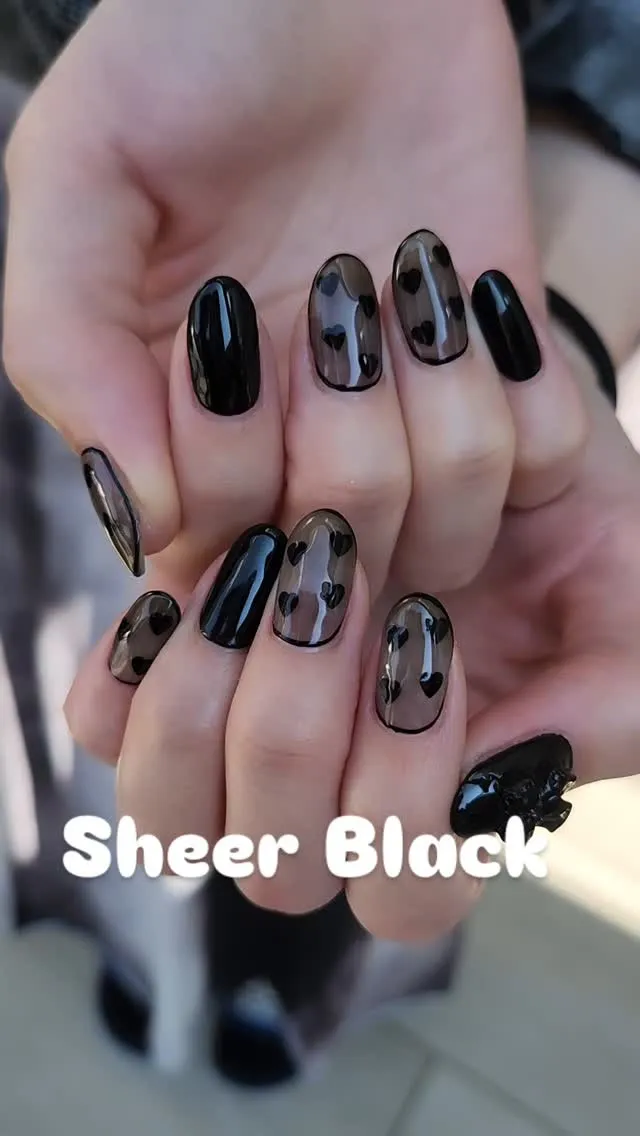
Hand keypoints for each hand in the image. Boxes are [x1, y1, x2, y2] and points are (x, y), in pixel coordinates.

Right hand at [4, 0, 583, 600]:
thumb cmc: (190, 53)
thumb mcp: (79, 176)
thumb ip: (64, 347)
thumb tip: (142, 516)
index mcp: (178, 427)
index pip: (213, 552)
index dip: (230, 464)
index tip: (225, 320)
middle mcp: (294, 448)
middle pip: (340, 556)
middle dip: (344, 437)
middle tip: (328, 300)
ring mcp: (407, 422)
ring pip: (452, 526)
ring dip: (437, 405)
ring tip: (402, 292)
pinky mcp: (502, 375)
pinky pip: (543, 459)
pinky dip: (519, 385)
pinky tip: (472, 304)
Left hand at [65, 335, 639, 939]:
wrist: (472, 417)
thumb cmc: (562, 524)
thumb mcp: (623, 598)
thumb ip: (606, 709)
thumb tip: (493, 783)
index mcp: (443, 801)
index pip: (402, 891)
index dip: (404, 794)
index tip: (427, 636)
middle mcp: (336, 790)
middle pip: (274, 863)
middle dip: (300, 725)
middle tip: (336, 584)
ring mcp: (246, 739)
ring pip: (171, 813)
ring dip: (212, 693)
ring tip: (264, 572)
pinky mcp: (174, 664)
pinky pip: (105, 723)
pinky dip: (133, 667)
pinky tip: (185, 592)